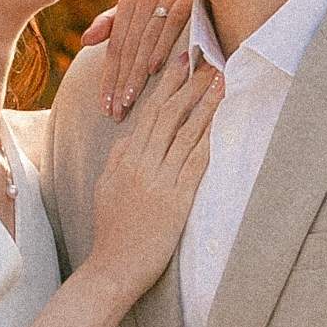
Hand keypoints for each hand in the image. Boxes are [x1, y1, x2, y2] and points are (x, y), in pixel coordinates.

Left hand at [82, 0, 197, 116]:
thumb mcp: (139, 8)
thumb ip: (112, 24)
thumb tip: (84, 41)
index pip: (116, 45)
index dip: (109, 76)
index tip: (105, 105)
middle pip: (128, 46)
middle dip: (120, 81)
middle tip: (115, 111)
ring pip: (146, 40)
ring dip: (136, 72)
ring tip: (128, 99)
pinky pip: (171, 26)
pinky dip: (161, 47)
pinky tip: (153, 71)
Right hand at [87, 46, 218, 302]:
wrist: (113, 267)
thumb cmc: (112, 231)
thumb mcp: (107, 187)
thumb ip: (119, 159)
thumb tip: (131, 136)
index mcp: (125, 158)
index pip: (149, 112)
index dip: (167, 85)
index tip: (181, 63)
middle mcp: (141, 164)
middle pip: (167, 114)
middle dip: (188, 83)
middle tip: (205, 59)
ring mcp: (158, 181)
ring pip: (183, 132)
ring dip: (204, 104)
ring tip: (219, 81)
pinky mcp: (175, 201)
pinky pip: (194, 163)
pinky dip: (208, 139)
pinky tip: (220, 122)